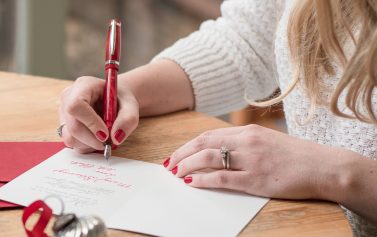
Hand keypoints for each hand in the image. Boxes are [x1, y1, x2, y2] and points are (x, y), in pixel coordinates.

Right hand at [59, 76, 138, 152]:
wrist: (115, 100)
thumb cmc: (121, 100)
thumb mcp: (131, 105)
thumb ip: (128, 119)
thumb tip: (116, 138)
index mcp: (84, 85)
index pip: (76, 105)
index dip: (90, 122)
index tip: (106, 134)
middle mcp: (68, 98)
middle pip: (73, 126)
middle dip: (93, 139)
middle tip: (109, 142)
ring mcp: (64, 114)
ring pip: (70, 138)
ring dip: (90, 144)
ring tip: (105, 138)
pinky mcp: (64, 127)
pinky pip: (73, 143)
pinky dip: (87, 146)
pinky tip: (97, 139)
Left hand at [165, 124, 345, 199]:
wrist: (324, 166)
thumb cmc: (296, 155)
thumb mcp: (267, 140)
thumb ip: (243, 143)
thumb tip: (219, 151)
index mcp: (248, 131)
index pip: (209, 135)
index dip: (189, 144)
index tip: (177, 153)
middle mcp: (246, 142)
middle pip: (203, 144)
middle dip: (182, 154)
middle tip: (169, 164)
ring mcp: (251, 160)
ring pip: (209, 158)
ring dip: (187, 165)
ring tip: (176, 174)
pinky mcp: (256, 180)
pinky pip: (222, 178)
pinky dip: (203, 180)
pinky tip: (193, 183)